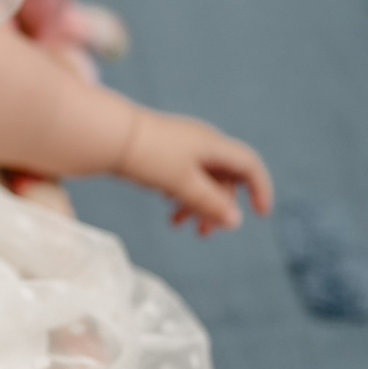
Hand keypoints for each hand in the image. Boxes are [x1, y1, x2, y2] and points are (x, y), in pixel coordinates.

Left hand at [113, 110, 273, 234]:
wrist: (106, 134)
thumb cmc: (147, 156)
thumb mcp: (182, 183)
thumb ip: (209, 202)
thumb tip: (235, 221)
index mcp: (212, 144)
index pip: (248, 164)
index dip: (260, 189)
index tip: (261, 215)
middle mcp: (201, 141)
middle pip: (223, 178)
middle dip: (217, 207)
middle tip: (203, 234)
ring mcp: (181, 144)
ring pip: (200, 178)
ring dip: (195, 203)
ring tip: (176, 224)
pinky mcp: (161, 149)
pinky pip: (182, 173)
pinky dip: (179, 191)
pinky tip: (166, 203)